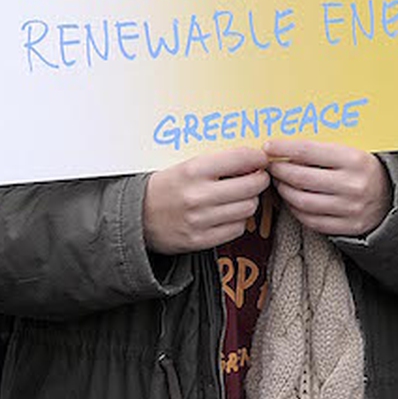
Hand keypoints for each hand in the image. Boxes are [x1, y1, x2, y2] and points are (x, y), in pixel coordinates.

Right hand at [142, 146, 269, 253]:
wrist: (136, 217)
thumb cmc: (167, 186)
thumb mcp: (187, 165)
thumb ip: (219, 162)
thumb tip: (255, 159)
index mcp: (193, 170)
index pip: (241, 159)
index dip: (258, 157)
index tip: (261, 159)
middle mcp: (197, 195)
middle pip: (251, 186)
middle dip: (260, 180)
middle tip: (257, 177)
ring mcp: (199, 220)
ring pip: (248, 208)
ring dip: (250, 201)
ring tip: (240, 196)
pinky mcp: (200, 240)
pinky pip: (237, 229)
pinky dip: (238, 221)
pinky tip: (228, 214)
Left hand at [265, 139, 391, 236]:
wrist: (391, 197)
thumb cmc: (364, 169)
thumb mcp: (351, 151)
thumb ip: (322, 149)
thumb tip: (285, 145)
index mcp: (354, 159)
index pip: (308, 151)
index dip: (283, 148)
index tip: (268, 146)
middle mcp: (352, 185)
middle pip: (301, 178)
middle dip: (279, 170)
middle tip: (271, 165)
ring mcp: (349, 208)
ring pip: (302, 201)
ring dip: (284, 191)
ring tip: (280, 182)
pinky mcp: (347, 227)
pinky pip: (310, 220)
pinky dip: (295, 210)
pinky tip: (292, 200)